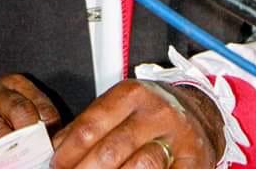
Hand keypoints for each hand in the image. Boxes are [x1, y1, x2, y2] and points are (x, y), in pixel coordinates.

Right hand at [0, 73, 60, 157]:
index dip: (47, 121)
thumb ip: (32, 121)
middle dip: (29, 130)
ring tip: (19, 158)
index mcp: (10, 84)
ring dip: (8, 144)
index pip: (36, 100)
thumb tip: (53, 142)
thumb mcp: (11, 111)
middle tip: (38, 147)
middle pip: (16, 108)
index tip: (53, 139)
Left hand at [51, 79, 224, 167]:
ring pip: (140, 166)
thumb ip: (90, 125)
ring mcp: (177, 137)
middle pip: (112, 150)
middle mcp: (155, 112)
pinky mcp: (194, 160)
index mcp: (131, 94)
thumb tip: (58, 148)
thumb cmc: (150, 113)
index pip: (91, 125)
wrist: (199, 114)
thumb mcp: (119, 106)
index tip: (57, 166)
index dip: (69, 152)